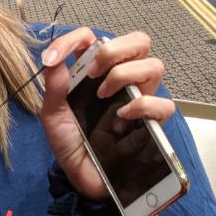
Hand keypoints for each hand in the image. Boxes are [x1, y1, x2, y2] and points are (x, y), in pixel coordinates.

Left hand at [40, 28, 173, 199]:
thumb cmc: (70, 144)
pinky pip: (163, 104)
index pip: (96, 39)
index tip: (56, 57)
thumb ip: (54, 86)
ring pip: (155, 65)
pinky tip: (121, 117)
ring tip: (103, 95)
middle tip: (93, 72)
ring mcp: (138, 99)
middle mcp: (120, 81)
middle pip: (138, 42)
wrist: (80, 178)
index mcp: (95, 74)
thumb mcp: (52, 115)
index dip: (77, 38)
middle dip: (115, 48)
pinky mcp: (151, 124)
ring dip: (126, 74)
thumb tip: (54, 58)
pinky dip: (143, 105)